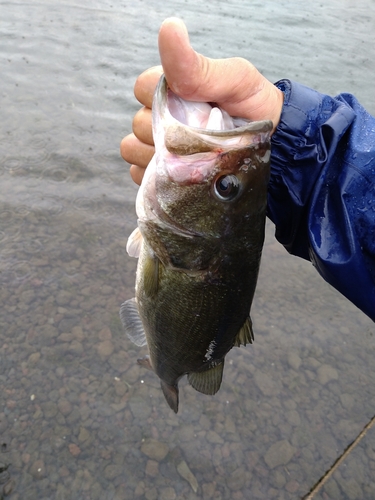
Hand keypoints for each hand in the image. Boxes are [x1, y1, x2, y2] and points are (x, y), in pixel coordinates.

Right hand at [121, 17, 283, 184]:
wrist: (272, 145)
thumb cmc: (254, 106)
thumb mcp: (234, 79)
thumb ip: (199, 67)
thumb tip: (169, 28)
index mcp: (173, 88)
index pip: (143, 88)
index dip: (162, 97)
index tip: (194, 105)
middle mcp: (160, 117)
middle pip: (138, 122)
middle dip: (167, 131)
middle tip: (200, 135)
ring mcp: (156, 146)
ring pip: (133, 148)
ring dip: (160, 156)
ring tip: (194, 157)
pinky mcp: (157, 174)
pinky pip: (138, 174)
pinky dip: (156, 177)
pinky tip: (183, 174)